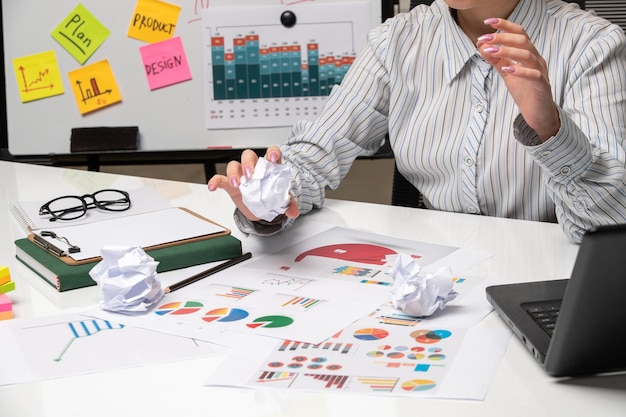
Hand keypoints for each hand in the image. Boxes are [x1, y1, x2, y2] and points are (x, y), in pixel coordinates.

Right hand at [207, 146, 299, 220]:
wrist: (262, 208)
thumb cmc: (271, 197)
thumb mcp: (283, 201)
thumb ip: (289, 204)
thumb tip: (293, 212)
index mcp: (269, 168)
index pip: (271, 153)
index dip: (272, 152)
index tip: (272, 158)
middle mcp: (254, 168)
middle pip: (249, 156)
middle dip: (248, 163)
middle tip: (250, 175)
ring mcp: (241, 175)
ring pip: (234, 165)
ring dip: (233, 173)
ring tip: (236, 184)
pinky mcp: (230, 185)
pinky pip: (220, 179)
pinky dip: (215, 181)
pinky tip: (212, 187)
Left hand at [478, 18, 559, 141]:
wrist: (539, 113)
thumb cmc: (526, 92)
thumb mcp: (508, 73)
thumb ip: (497, 60)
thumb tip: (483, 46)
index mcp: (529, 54)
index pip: (519, 33)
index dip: (505, 25)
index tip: (488, 22)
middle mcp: (536, 59)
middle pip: (522, 41)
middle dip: (502, 37)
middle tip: (485, 38)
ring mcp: (540, 71)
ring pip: (527, 54)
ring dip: (508, 51)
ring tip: (492, 51)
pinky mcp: (542, 85)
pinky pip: (533, 74)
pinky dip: (520, 70)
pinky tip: (507, 69)